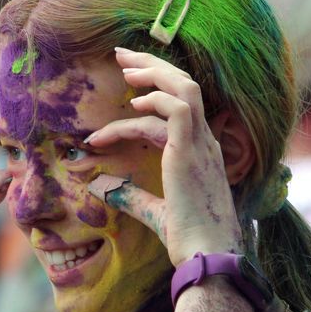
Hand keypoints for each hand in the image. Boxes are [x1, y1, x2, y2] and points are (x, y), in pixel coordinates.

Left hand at [85, 49, 242, 266]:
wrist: (206, 255)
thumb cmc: (188, 240)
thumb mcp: (154, 212)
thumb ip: (133, 197)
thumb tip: (104, 189)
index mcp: (201, 152)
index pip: (182, 105)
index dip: (156, 87)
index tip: (130, 83)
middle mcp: (205, 142)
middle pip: (184, 86)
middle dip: (152, 66)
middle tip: (122, 57)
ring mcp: (200, 144)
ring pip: (183, 88)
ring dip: (152, 74)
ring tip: (124, 71)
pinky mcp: (189, 151)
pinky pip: (173, 110)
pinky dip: (149, 104)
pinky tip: (127, 110)